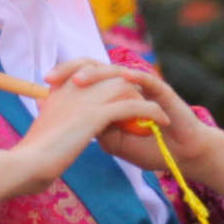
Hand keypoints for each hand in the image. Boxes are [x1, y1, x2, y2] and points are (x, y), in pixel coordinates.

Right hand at [7, 68, 155, 191]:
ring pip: (124, 87)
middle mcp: (73, 87)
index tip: (123, 93)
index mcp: (60, 89)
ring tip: (156, 114)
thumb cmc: (30, 155)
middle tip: (143, 105)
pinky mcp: (96, 115)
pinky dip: (151, 112)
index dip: (108, 79)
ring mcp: (85, 99)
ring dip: (143, 99)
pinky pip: (133, 106)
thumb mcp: (44, 131)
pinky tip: (161, 121)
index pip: (89, 70)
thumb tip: (58, 131)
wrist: (26, 164)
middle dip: (130, 88)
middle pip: (111, 76)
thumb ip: (57, 122)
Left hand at [47, 58, 208, 174]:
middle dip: (71, 69)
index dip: (63, 79)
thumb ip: (96, 129)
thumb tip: (69, 120)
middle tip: (51, 78)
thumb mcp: (114, 143)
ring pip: (114, 71)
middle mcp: (124, 86)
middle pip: (94, 68)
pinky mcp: (160, 90)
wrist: (182, 156)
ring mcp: (141, 86)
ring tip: (78, 80)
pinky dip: (130, 77)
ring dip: (95, 73)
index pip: (84, 79)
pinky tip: (117, 79)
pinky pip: (144, 79)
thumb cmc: (150, 149)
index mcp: (111, 96)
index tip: (42, 87)